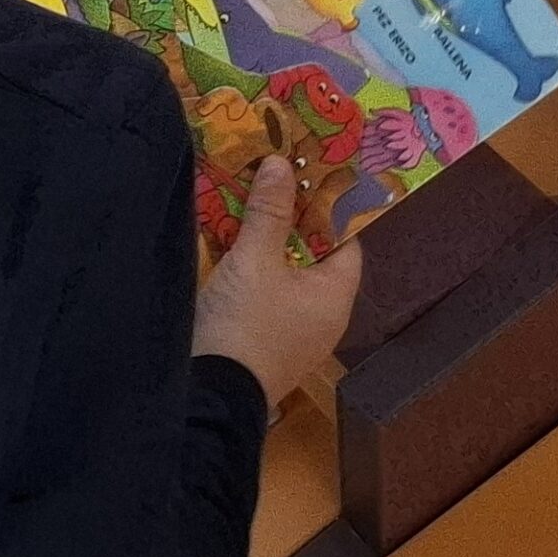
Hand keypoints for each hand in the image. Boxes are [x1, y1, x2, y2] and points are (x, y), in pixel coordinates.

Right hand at [191, 156, 361, 408]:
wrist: (212, 394)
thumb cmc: (246, 322)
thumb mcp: (255, 259)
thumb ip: (268, 210)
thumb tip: (281, 162)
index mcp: (334, 296)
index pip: (345, 242)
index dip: (327, 207)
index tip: (305, 174)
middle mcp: (322, 316)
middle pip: (313, 255)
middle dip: (290, 217)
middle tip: (268, 178)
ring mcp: (293, 331)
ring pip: (287, 272)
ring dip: (267, 240)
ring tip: (244, 201)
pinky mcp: (265, 340)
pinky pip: (267, 291)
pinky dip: (253, 265)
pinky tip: (227, 242)